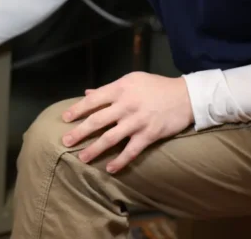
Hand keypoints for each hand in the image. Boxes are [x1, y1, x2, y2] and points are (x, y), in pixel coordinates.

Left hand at [61, 72, 193, 173]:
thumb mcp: (132, 80)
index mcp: (120, 89)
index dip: (77, 109)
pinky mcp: (149, 134)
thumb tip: (87, 93)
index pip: (93, 100)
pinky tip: (109, 169)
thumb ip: (109, 89)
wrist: (186, 96)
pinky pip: (131, 151)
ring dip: (94, 149)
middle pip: (97, 120)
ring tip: (82, 158)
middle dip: (79, 132)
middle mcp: (126, 105)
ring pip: (110, 138)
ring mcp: (137, 121)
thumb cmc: (156, 86)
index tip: (64, 119)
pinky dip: (119, 161)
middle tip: (65, 142)